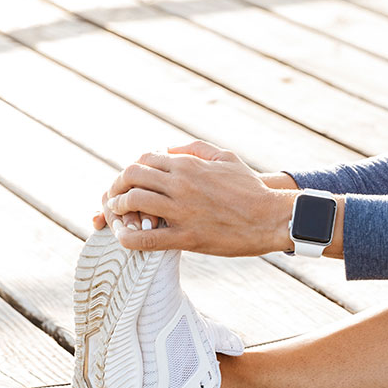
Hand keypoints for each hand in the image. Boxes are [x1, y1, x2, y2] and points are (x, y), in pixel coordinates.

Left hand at [103, 141, 294, 255]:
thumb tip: (168, 149)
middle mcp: (181, 184)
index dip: (131, 170)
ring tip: (118, 215)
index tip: (131, 182)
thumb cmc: (251, 188)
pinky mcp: (187, 236)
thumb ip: (195, 149)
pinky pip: (145, 238)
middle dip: (117, 186)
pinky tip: (125, 236)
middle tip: (116, 197)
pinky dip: (127, 237)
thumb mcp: (226, 157)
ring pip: (132, 202)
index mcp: (189, 165)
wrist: (271, 217)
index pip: (143, 159)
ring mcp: (182, 211)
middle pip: (131, 176)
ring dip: (118, 208)